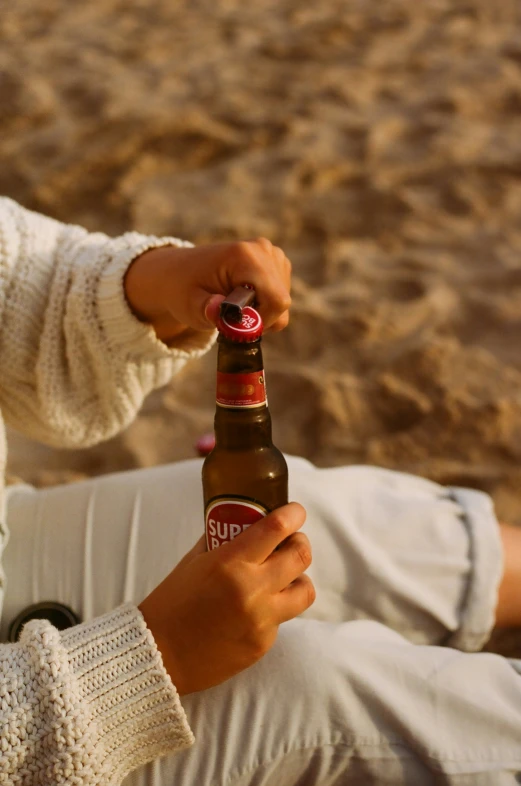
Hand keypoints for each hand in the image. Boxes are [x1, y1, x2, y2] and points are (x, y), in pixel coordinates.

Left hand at [124, 239, 291, 342]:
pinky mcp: (275, 261)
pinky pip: (281, 294)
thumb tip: (217, 309)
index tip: (238, 326)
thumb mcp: (189, 305)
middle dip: (260, 319)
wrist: (179, 271)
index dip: (262, 320)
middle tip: (232, 319)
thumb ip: (205, 310)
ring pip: (283, 300)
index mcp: (244, 256)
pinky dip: (265, 305)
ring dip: (262, 313)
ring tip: (235, 308)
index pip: (276, 299)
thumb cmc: (184, 289)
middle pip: (282, 301)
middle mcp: (262, 249)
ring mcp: (271, 253)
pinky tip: (244, 299)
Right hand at [138, 503, 313, 695]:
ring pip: (304, 590)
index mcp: (230, 562)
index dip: (294, 514)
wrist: (158, 654)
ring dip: (298, 578)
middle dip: (300, 543)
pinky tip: (254, 610)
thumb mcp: (194, 561)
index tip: (295, 511)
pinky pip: (282, 618)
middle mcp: (252, 589)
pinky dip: (274, 609)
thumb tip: (243, 523)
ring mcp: (261, 619)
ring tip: (284, 578)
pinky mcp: (262, 644)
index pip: (277, 528)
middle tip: (292, 541)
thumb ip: (222, 541)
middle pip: (301, 556)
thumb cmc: (172, 603)